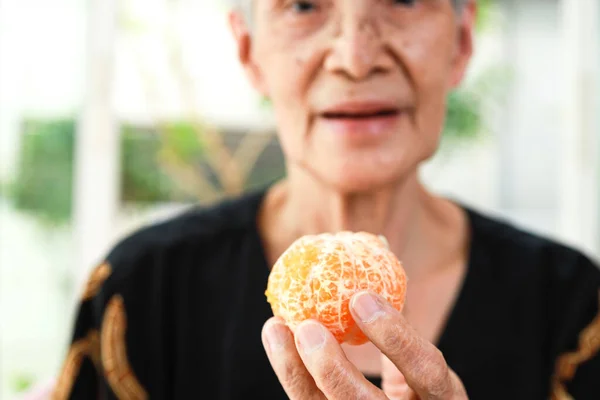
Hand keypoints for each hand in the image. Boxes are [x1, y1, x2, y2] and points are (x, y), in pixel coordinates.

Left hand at [261, 291, 467, 398]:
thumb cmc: (418, 384)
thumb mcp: (422, 359)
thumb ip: (401, 322)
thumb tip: (377, 249)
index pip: (426, 372)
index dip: (397, 339)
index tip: (361, 298)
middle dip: (333, 370)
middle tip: (307, 327)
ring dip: (295, 371)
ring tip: (276, 328)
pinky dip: (291, 373)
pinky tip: (277, 341)